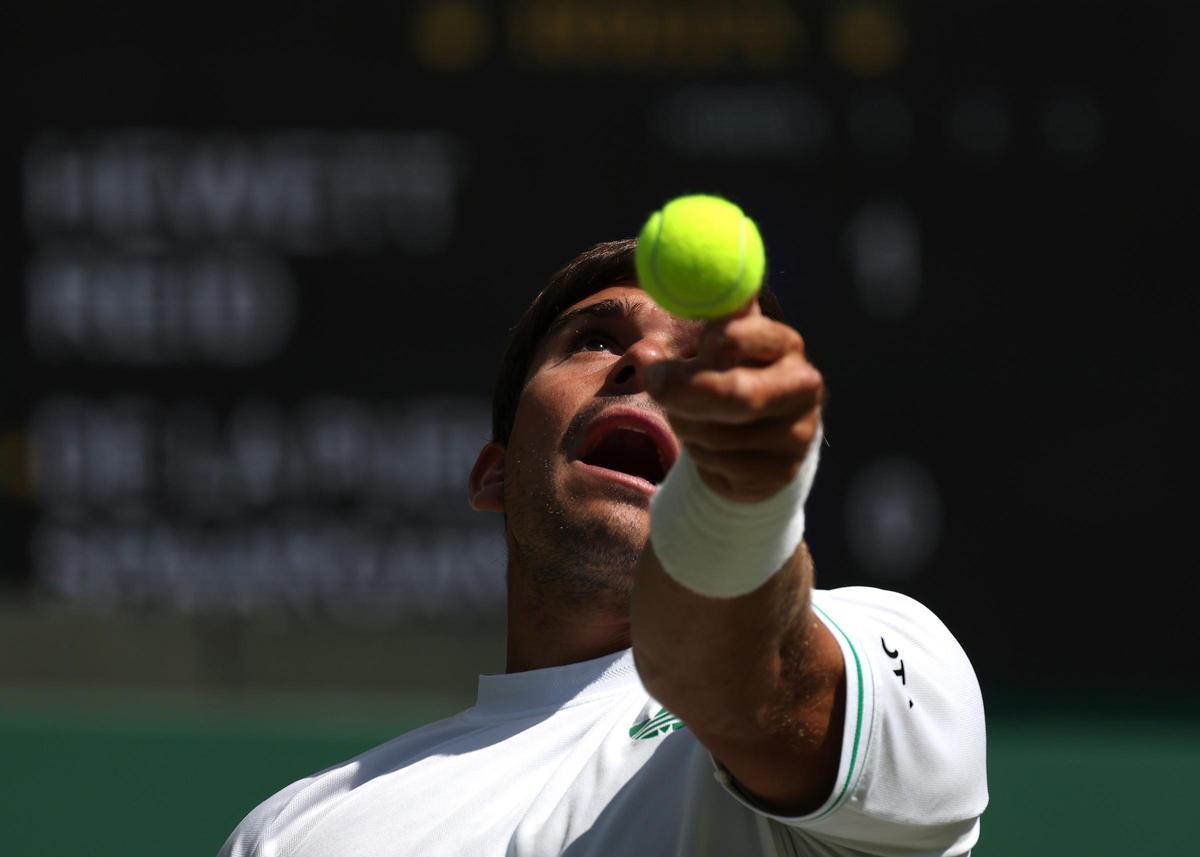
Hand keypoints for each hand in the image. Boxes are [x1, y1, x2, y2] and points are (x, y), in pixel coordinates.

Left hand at [646, 301, 823, 502]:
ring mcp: (797, 433)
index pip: (744, 335)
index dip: (712, 340)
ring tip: (690, 416)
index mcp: (786, 344)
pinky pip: (720, 465)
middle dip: (686, 390)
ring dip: (687, 425)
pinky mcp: (782, 471)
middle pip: (738, 393)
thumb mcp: (723, 342)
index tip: (692, 345)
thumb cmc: (733, 375)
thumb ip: (708, 317)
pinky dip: (701, 457)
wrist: (763, 439)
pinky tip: (709, 447)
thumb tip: (681, 287)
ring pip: (718, 434)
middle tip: (652, 382)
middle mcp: (802, 386)